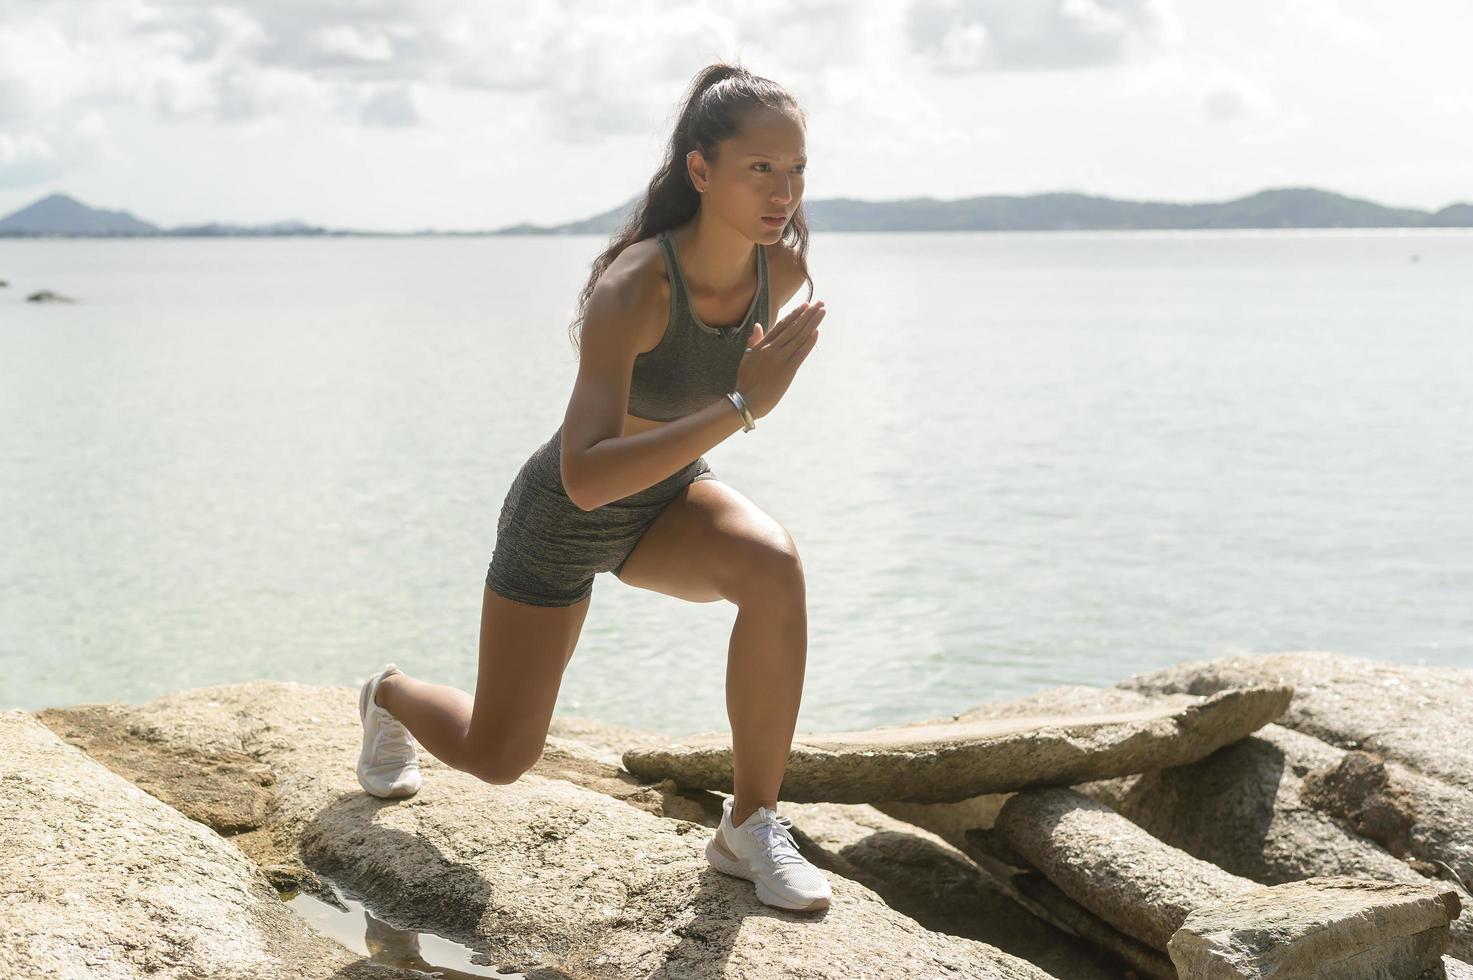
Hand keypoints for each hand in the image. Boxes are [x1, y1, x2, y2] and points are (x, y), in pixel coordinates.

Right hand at [733, 300, 824, 419]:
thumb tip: (758, 326)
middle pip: (793, 327)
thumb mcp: (746, 358)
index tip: (805, 305)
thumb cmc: (745, 382)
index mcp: (762, 345)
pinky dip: (809, 342)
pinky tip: (817, 331)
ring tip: (822, 312)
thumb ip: (754, 341)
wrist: (746, 400)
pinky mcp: (787, 370)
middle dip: (808, 314)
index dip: (795, 314)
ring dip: (812, 323)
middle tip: (819, 303)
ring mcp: (780, 358)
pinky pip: (800, 353)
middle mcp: (772, 349)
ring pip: (799, 337)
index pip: (781, 325)